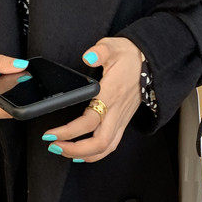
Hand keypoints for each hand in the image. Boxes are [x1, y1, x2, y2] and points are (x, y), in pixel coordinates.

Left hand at [42, 37, 143, 162]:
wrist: (150, 64)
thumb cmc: (129, 57)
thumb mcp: (113, 46)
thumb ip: (100, 51)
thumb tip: (88, 56)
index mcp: (111, 94)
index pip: (89, 121)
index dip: (68, 132)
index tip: (51, 134)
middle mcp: (116, 111)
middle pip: (98, 143)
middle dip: (74, 150)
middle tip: (53, 145)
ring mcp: (121, 119)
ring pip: (105, 148)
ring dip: (83, 155)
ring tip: (63, 151)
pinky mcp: (123, 122)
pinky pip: (111, 145)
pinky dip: (95, 154)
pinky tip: (82, 154)